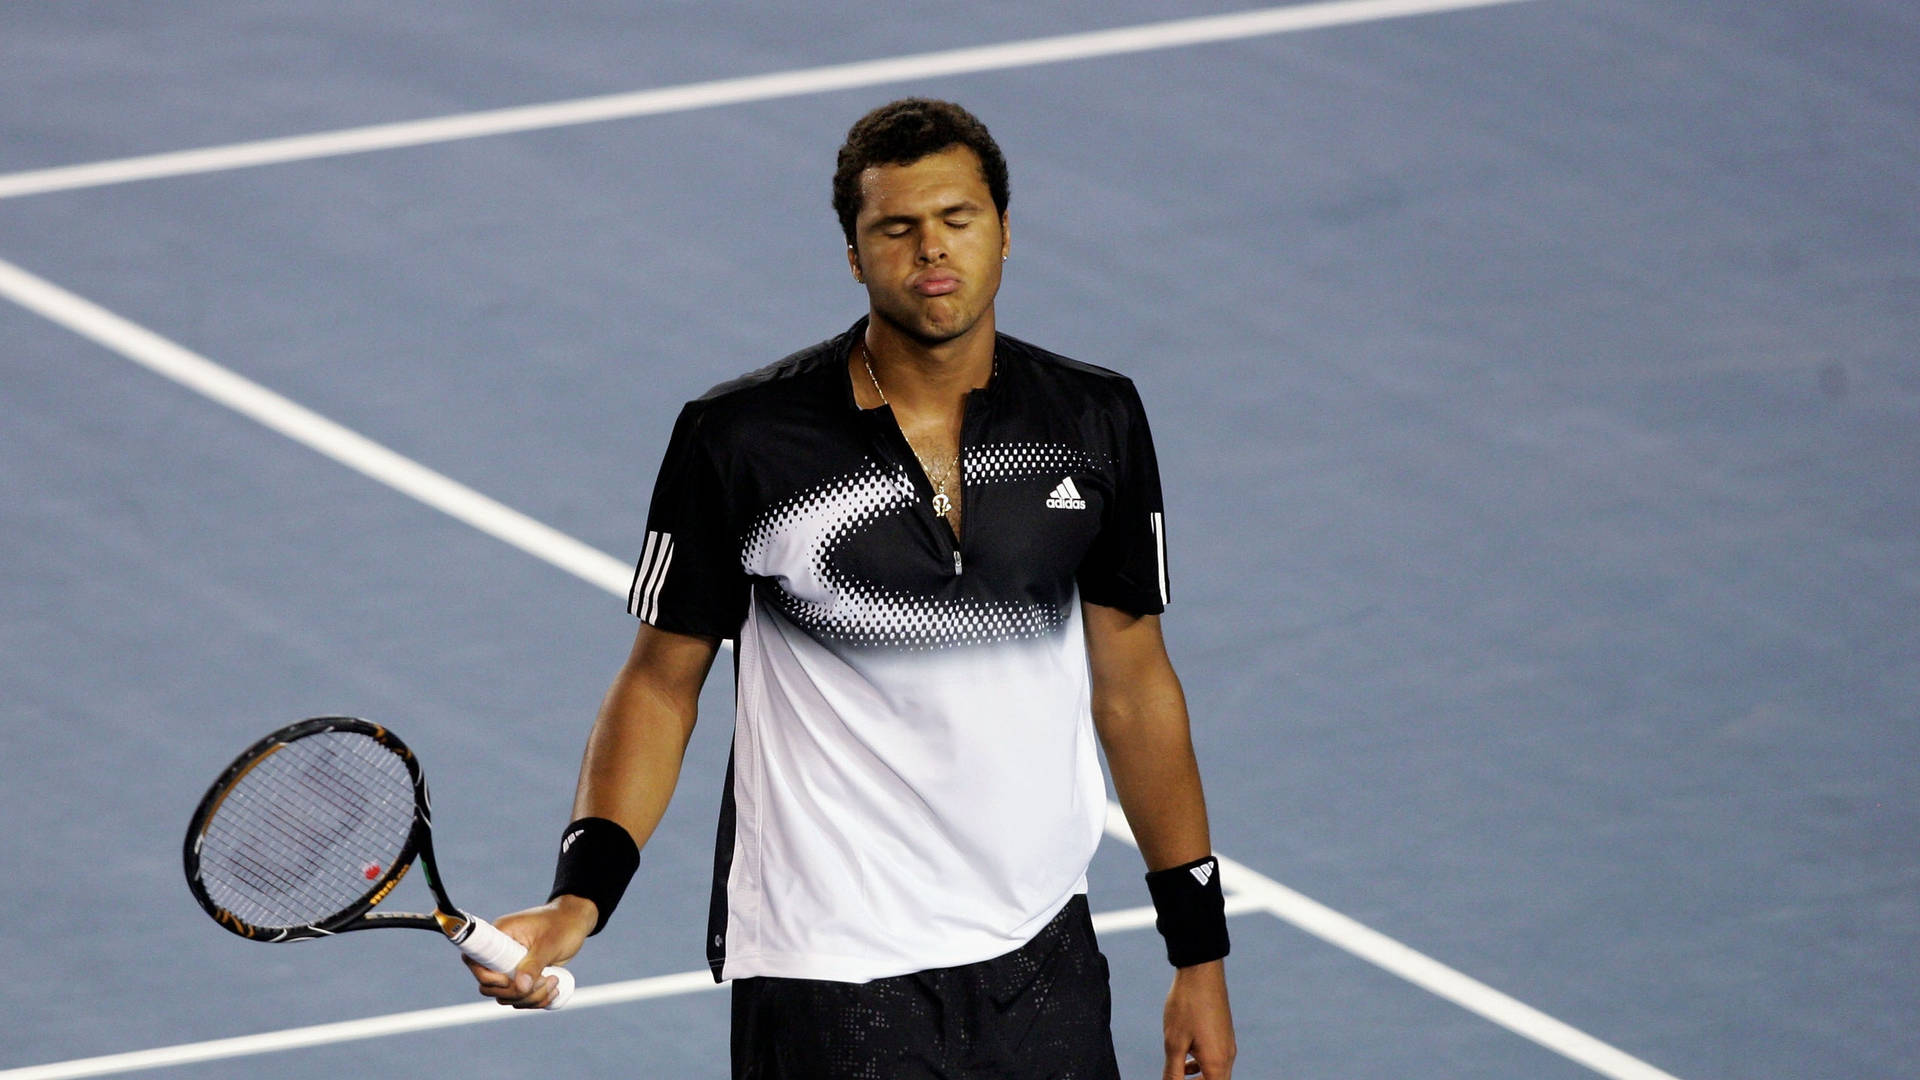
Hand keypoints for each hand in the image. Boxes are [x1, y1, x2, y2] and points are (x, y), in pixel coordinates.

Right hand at [463, 895, 596, 1008]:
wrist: (575, 923)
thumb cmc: (562, 925)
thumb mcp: (549, 943)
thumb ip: (534, 964)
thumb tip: (520, 987)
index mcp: (500, 935)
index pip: (476, 960)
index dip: (488, 977)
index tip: (509, 980)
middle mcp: (500, 953)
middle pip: (490, 986)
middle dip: (517, 992)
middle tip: (544, 980)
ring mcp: (510, 967)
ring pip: (507, 996)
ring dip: (531, 998)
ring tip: (555, 981)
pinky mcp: (521, 977)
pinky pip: (520, 999)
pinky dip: (536, 1001)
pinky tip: (554, 990)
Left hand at [1163, 959, 1235, 1078]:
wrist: (1201, 972)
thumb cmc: (1186, 1006)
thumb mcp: (1174, 1043)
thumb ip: (1173, 1072)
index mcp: (1216, 1062)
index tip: (1175, 1079)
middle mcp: (1227, 1056)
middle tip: (1175, 1078)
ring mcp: (1228, 1044)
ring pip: (1216, 1072)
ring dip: (1199, 1078)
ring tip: (1177, 1072)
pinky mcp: (1224, 1034)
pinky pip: (1216, 1059)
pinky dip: (1202, 1065)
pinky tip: (1185, 1058)